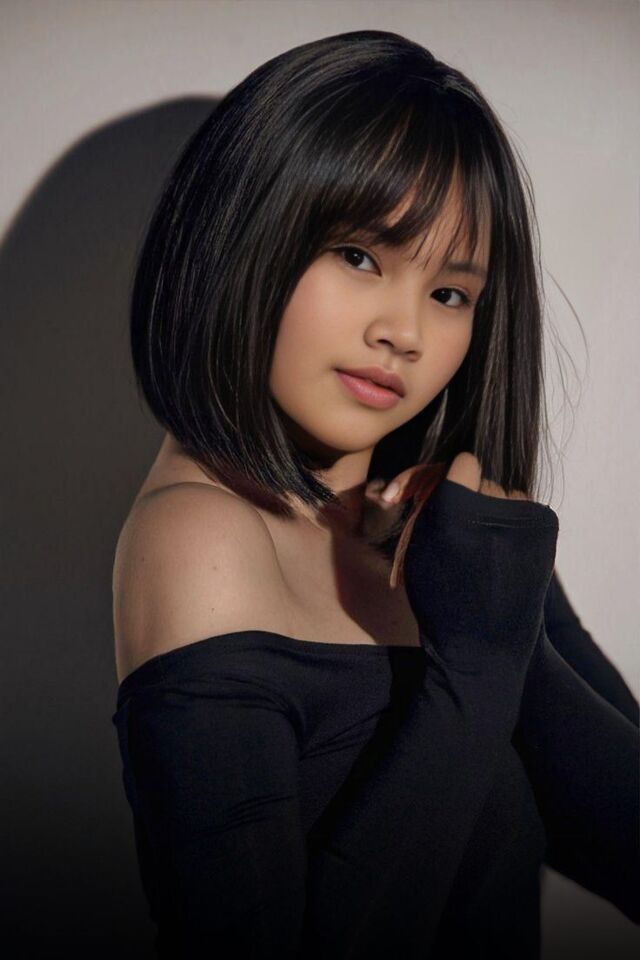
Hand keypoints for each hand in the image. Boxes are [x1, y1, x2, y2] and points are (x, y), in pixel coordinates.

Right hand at [381, 453, 558, 676]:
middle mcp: (492, 507)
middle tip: (466, 531)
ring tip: (488, 544)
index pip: (464, 462)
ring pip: (507, 493)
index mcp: (454, 509)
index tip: (450, 496)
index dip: (454, 479)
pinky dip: (517, 523)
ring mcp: (524, 519)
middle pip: (484, 480)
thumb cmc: (440, 597)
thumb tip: (446, 475)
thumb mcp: (419, 548)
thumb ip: (430, 505)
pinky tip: (507, 550)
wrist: (483, 645)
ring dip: (497, 509)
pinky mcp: (547, 530)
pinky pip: (527, 510)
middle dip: (473, 498)